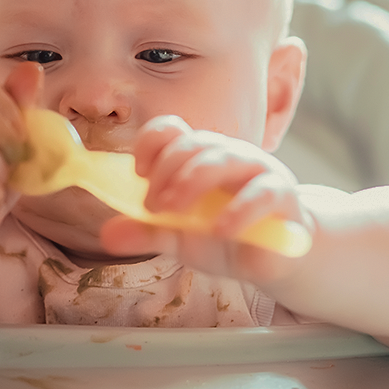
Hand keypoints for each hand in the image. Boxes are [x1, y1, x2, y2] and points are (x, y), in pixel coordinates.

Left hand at [100, 116, 308, 284]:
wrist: (273, 258)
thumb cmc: (225, 237)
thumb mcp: (179, 237)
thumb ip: (147, 232)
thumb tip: (106, 235)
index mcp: (198, 156)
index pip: (171, 130)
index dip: (151, 143)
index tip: (137, 173)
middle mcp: (227, 155)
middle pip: (194, 142)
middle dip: (166, 172)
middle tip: (153, 207)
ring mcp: (257, 171)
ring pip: (224, 158)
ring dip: (193, 181)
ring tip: (175, 211)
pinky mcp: (282, 196)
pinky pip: (263, 193)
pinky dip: (240, 210)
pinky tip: (221, 230)